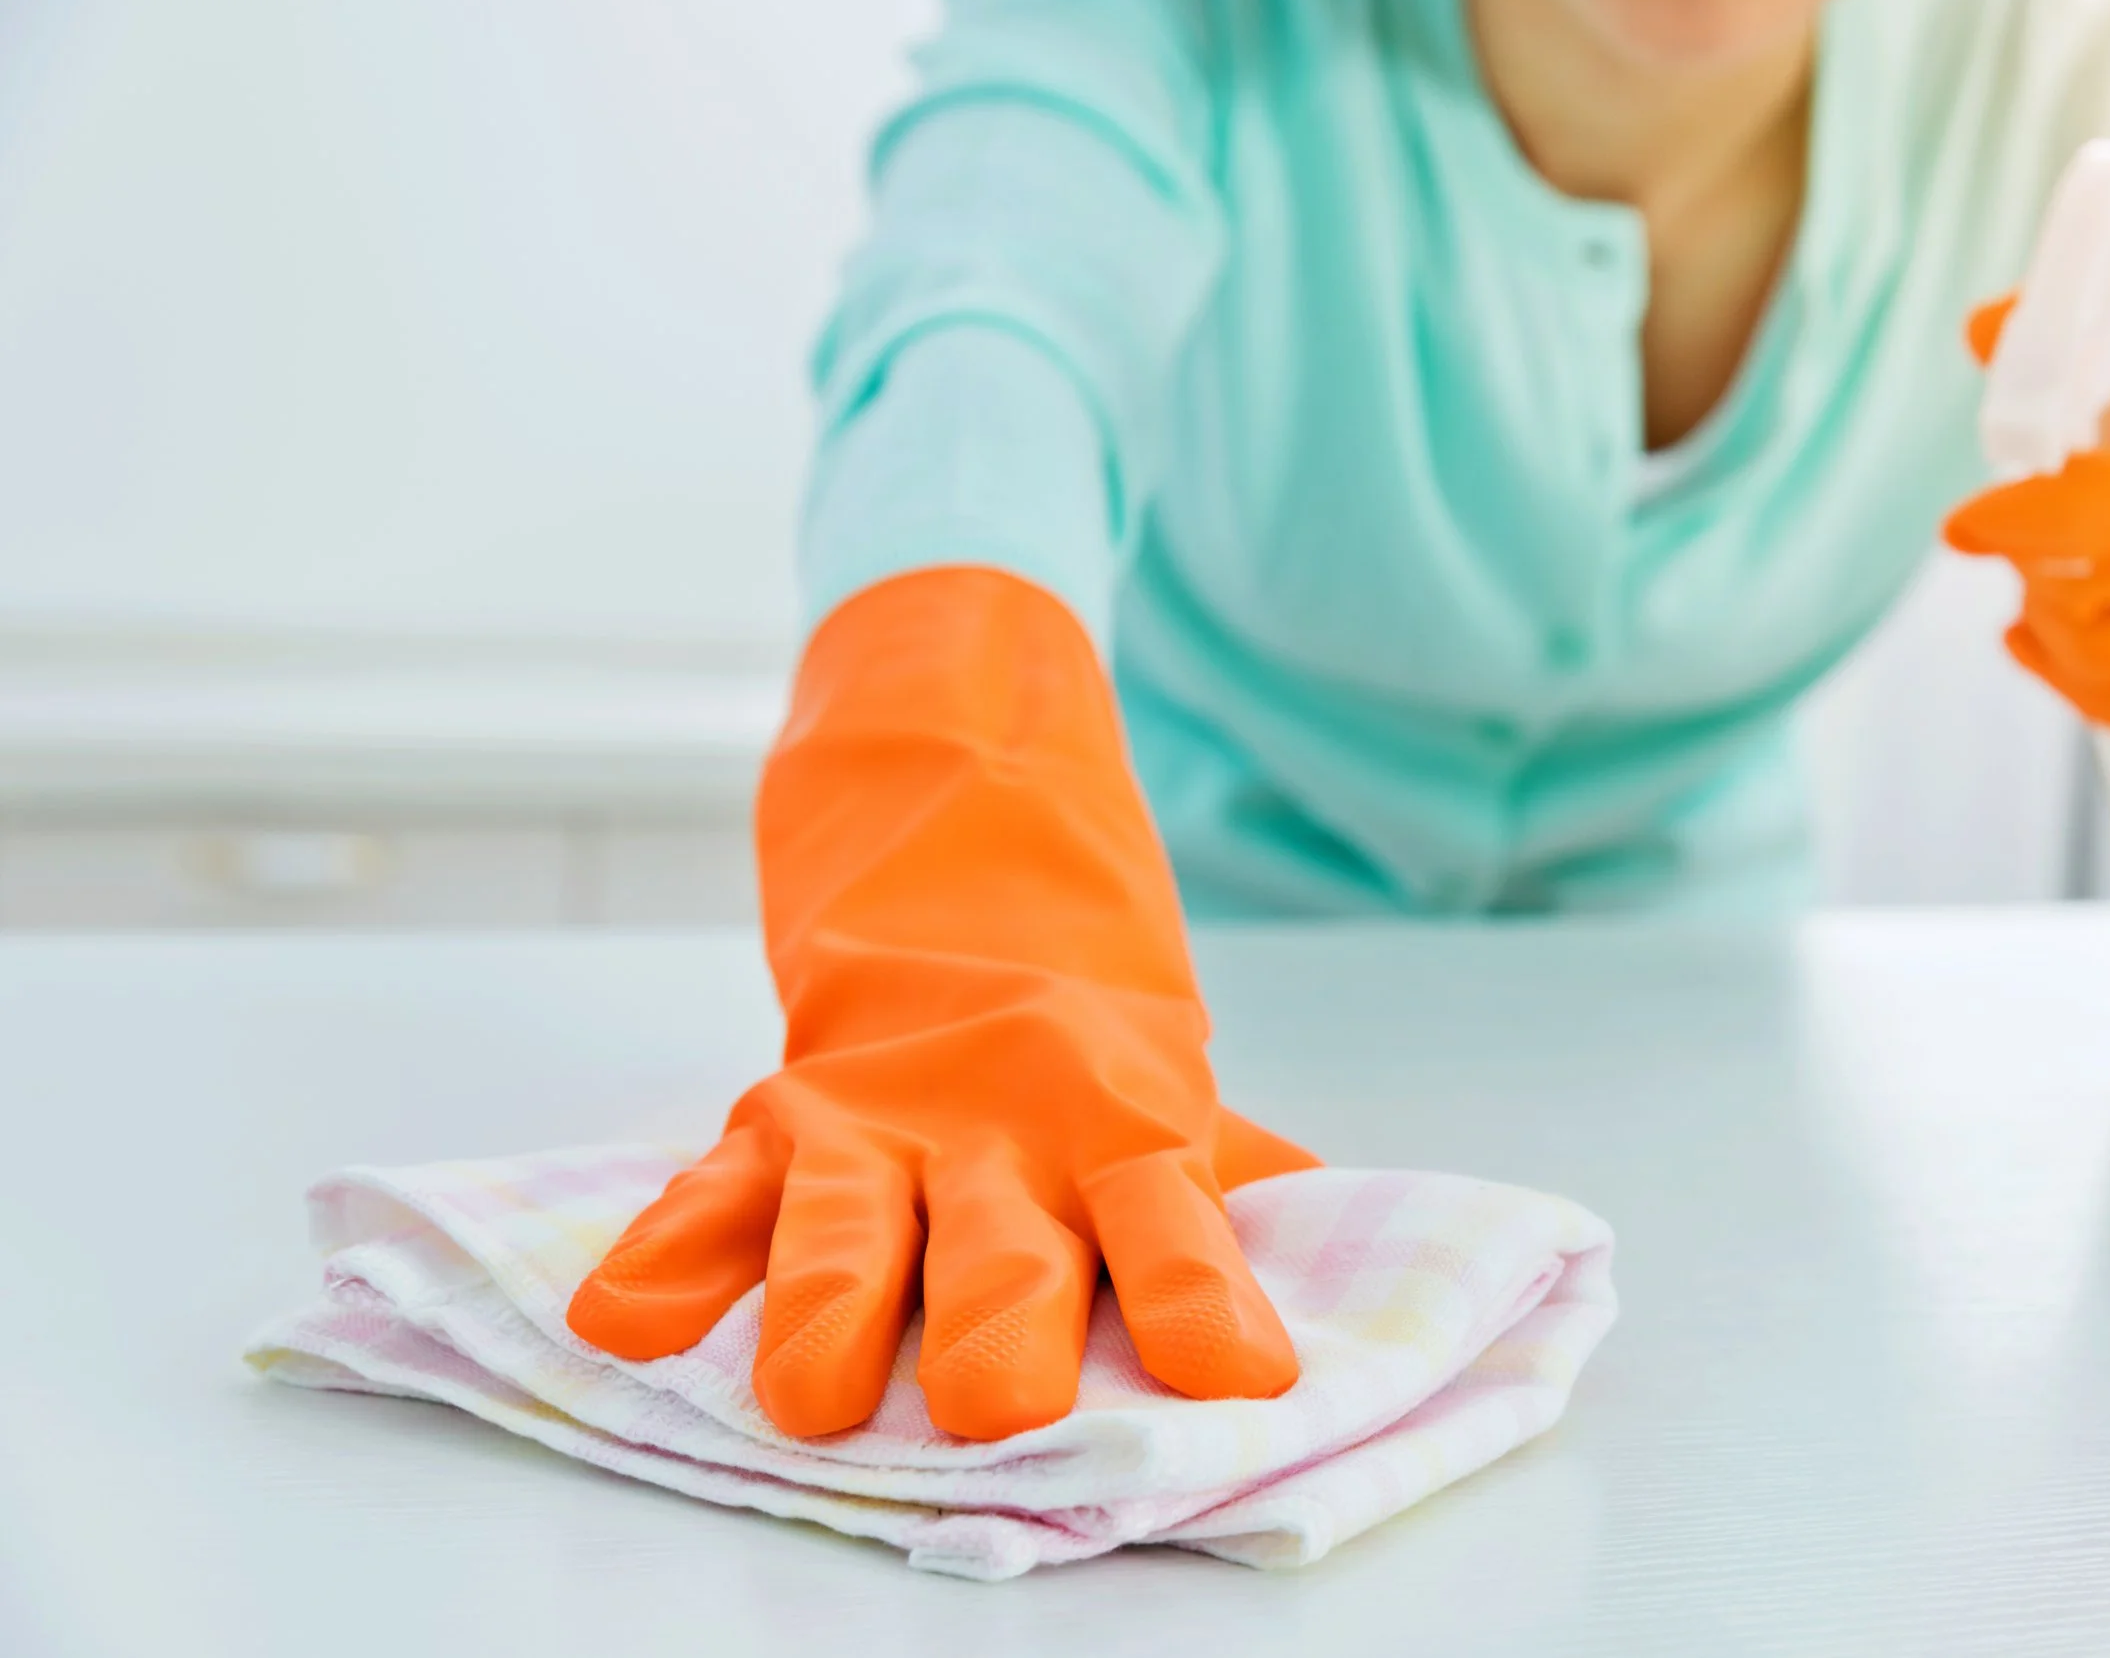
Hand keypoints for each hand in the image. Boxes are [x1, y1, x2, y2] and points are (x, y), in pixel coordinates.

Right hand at [565, 568, 1317, 1440]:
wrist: (963, 855)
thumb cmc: (1084, 1049)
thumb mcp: (1167, 1099)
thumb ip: (1235, 1173)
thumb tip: (1340, 1230)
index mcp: (1116, 1136)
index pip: (1168, 1225)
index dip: (1195, 1297)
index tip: (1231, 1374)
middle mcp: (997, 1142)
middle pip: (1003, 1248)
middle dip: (997, 1327)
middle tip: (996, 1403)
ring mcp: (877, 1128)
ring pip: (847, 1225)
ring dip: (829, 1306)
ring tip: (809, 1393)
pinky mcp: (776, 1117)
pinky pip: (710, 1192)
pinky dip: (665, 1252)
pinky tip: (622, 1313)